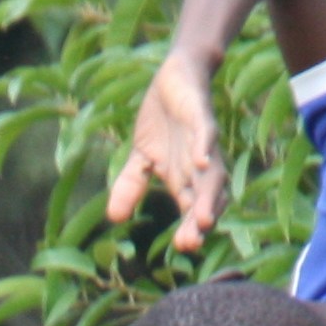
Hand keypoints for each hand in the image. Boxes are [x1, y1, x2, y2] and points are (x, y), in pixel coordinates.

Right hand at [105, 50, 226, 247]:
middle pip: (205, 197)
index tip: (182, 248)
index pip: (191, 209)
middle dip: (200, 219)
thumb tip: (113, 218)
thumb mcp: (141, 156)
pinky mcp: (201, 115)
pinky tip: (201, 161)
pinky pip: (206, 133)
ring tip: (204, 218)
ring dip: (210, 195)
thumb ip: (130, 186)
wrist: (178, 76)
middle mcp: (199, 165)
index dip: (190, 228)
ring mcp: (202, 141)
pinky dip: (205, 147)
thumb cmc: (164, 120)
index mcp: (186, 177)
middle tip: (192, 242)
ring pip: (213, 172)